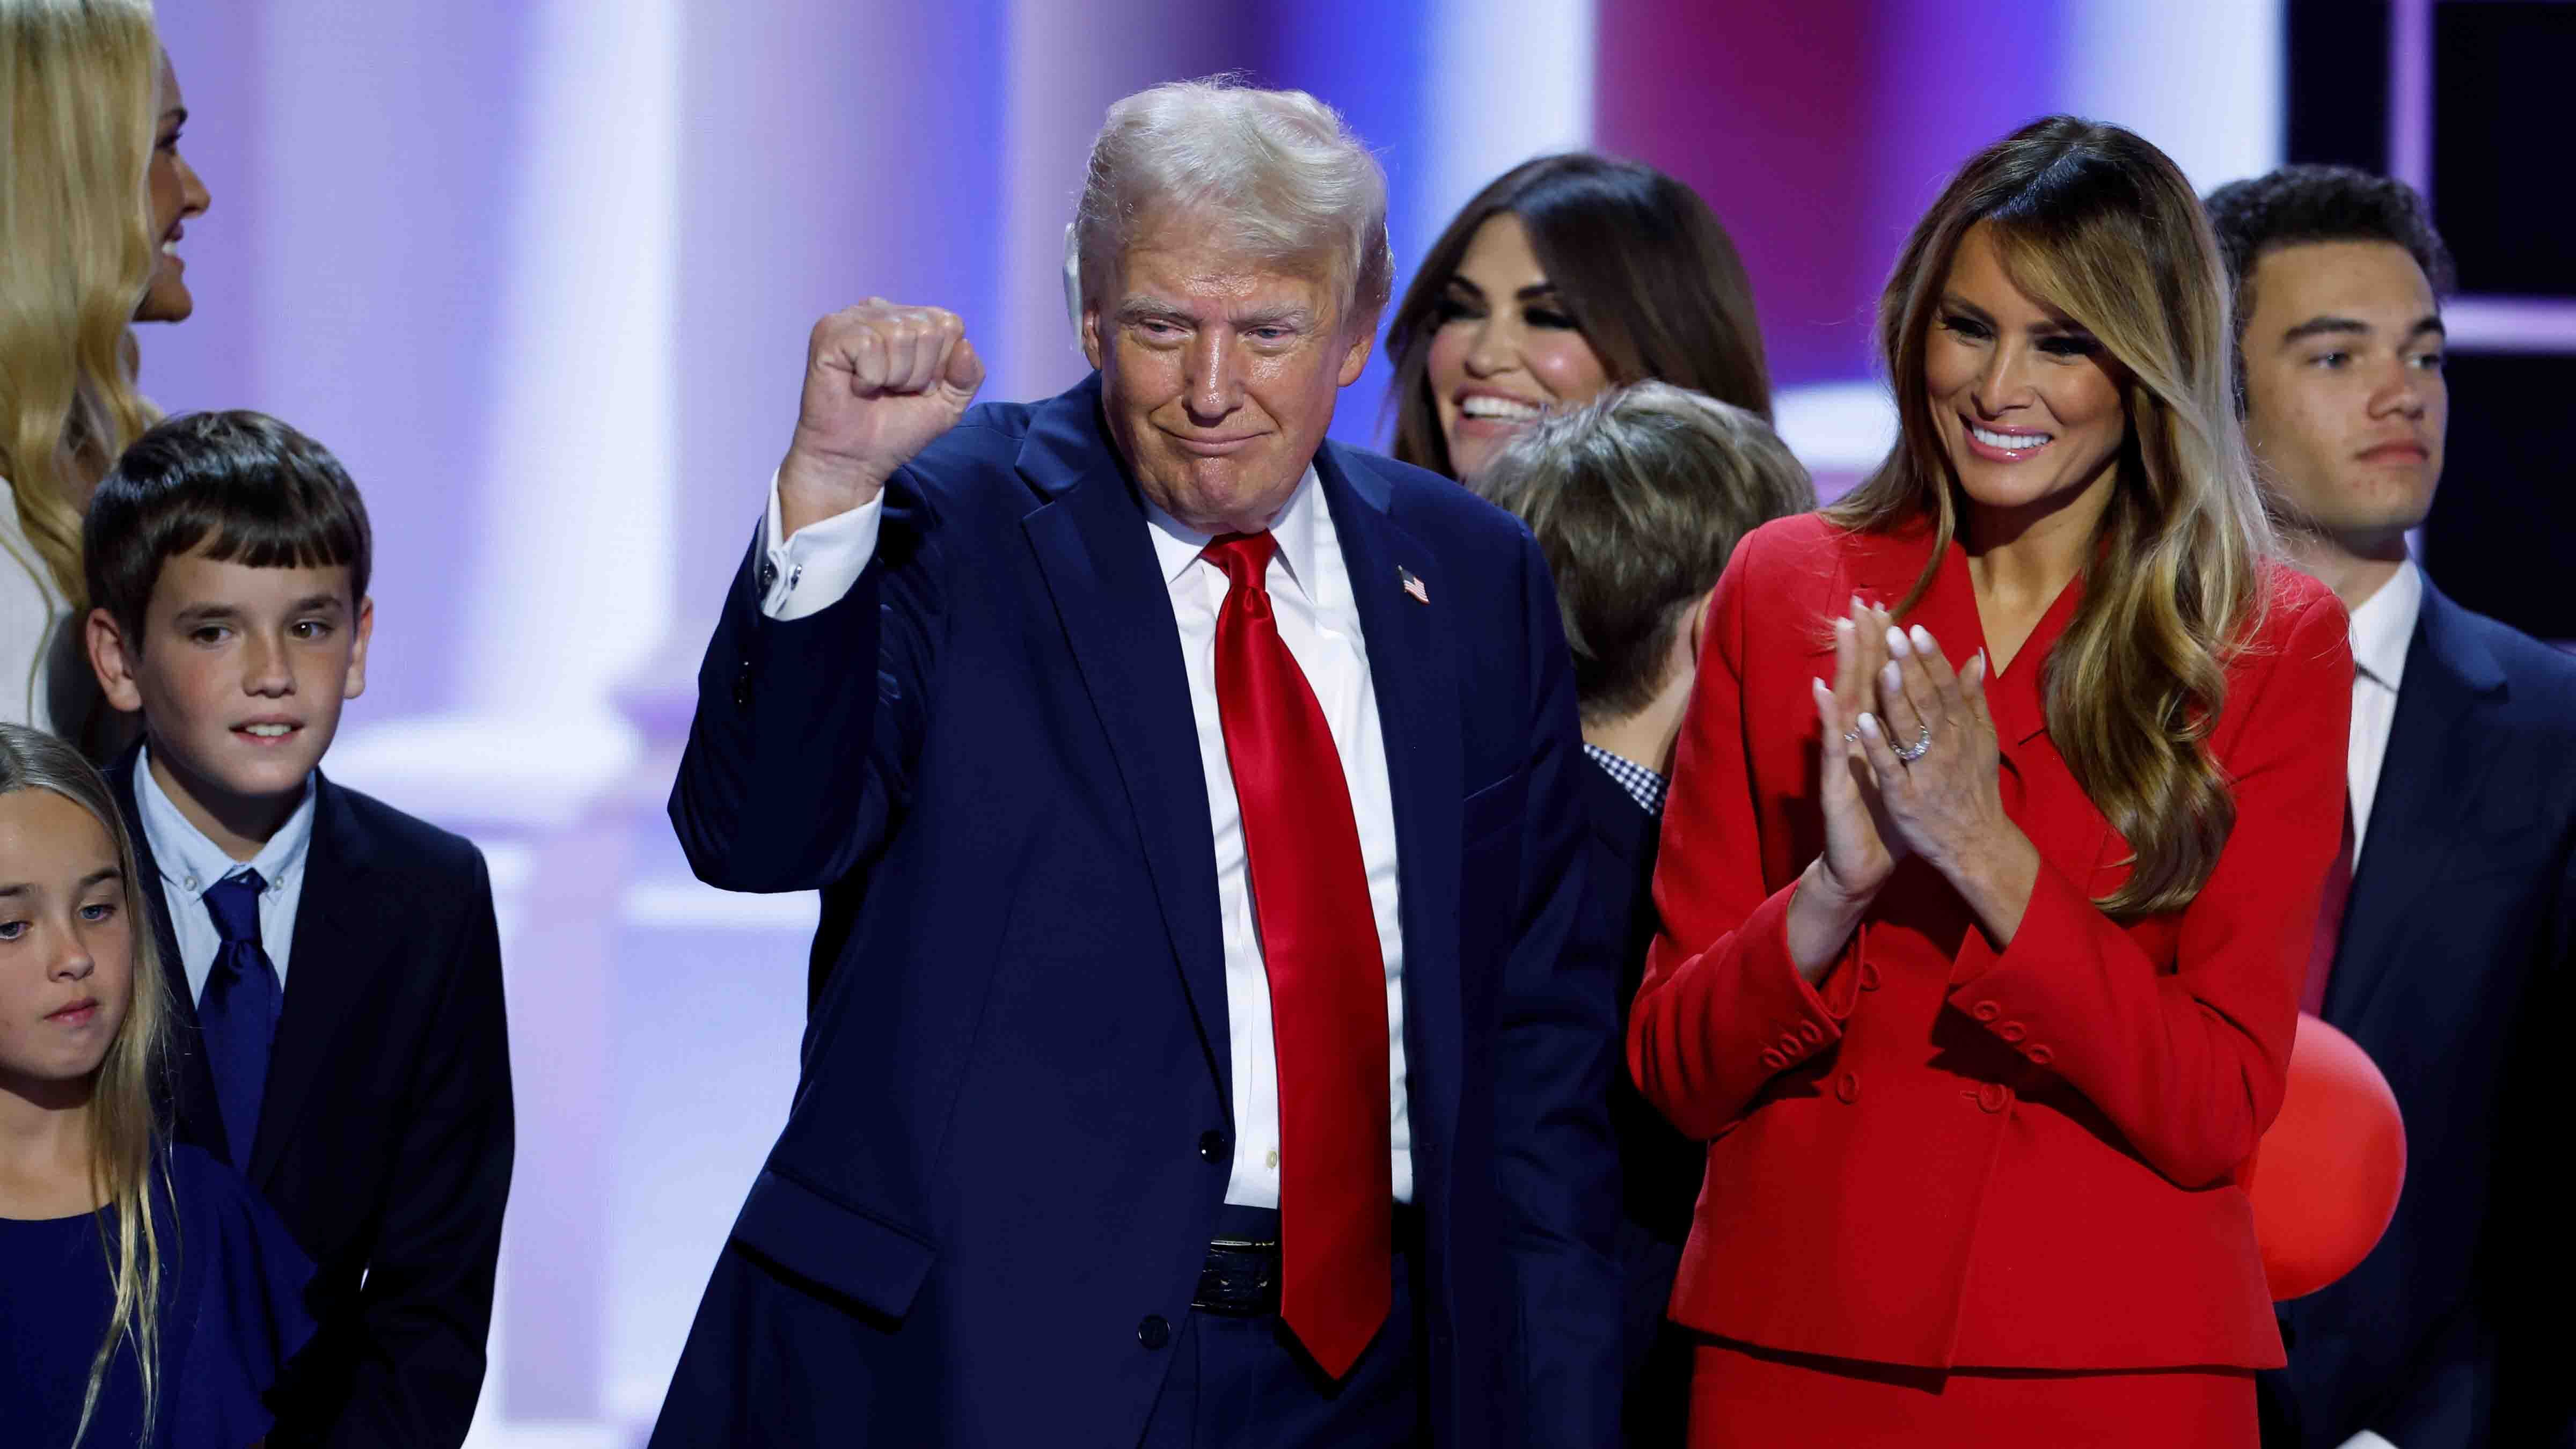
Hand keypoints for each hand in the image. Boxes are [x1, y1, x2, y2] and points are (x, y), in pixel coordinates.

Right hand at [779, 299, 983, 533]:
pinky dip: (869, 378)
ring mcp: (853, 318)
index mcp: (911, 319)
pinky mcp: (830, 332)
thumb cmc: (896, 429)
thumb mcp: (948, 405)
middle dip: (918, 374)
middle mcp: (882, 311)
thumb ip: (968, 377)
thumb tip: (966, 346)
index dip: (941, 367)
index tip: (918, 388)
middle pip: (928, 330)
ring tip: (876, 389)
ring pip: (900, 337)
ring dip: (894, 378)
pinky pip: (869, 346)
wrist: (856, 459)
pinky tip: (856, 385)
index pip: (950, 324)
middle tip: (893, 391)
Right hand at [1808, 596, 1909, 905]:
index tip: (1888, 608)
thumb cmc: (1888, 817)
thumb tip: (1936, 706)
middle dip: (1861, 642)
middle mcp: (1856, 739)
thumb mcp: (1910, 771)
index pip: (1880, 681)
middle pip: (1860, 681)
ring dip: (1844, 666)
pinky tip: (1824, 691)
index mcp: (1877, 734)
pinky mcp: (1835, 779)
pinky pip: (1833, 745)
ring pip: (1844, 703)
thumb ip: (1920, 736)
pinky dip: (1830, 718)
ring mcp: (1843, 756)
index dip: (1883, 647)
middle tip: (1861, 603)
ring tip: (1844, 630)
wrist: (1864, 863)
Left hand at [1853, 622, 2012, 879]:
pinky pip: (1891, 768)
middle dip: (1910, 667)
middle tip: (1893, 632)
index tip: (1915, 627)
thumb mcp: (1981, 741)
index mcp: (1962, 730)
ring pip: (1910, 730)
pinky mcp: (1906, 797)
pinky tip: (1862, 723)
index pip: (1946, 687)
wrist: (1975, 844)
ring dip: (1896, 698)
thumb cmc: (1972, 787)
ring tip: (1883, 667)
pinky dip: (1878, 745)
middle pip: (1927, 700)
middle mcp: (1947, 747)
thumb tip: (1975, 656)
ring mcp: (1926, 772)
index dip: (1930, 658)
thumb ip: (1974, 699)